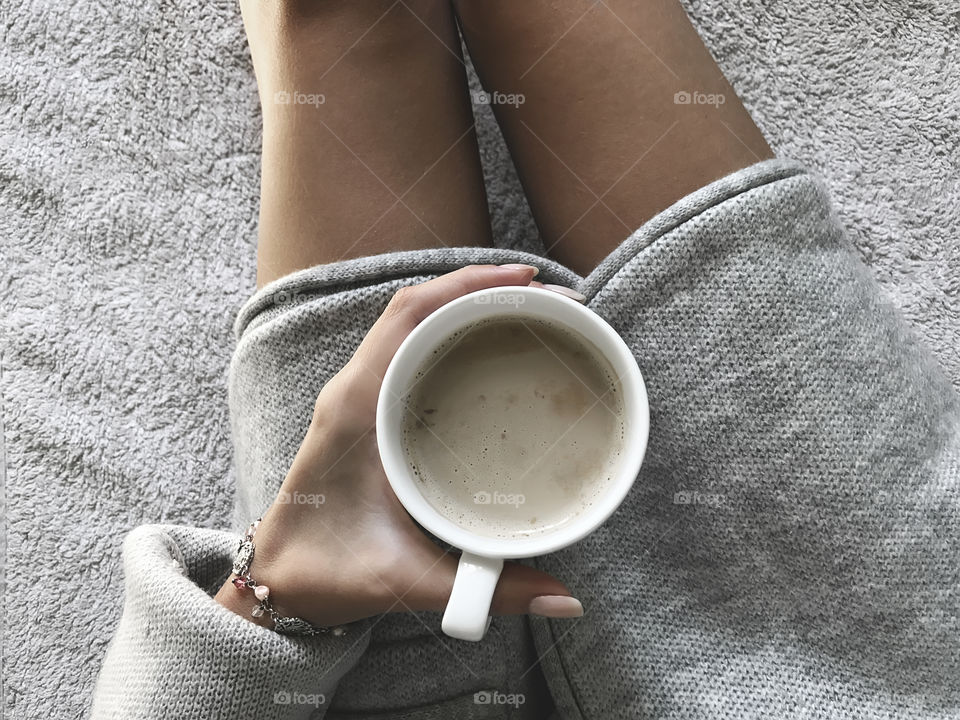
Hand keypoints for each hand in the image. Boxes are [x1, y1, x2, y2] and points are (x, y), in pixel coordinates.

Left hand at [215, 264, 583, 628]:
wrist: (280, 581)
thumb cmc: (329, 570)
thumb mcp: (410, 580)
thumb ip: (491, 589)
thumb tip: (567, 599)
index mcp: (356, 408)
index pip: (409, 316)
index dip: (467, 285)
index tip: (525, 281)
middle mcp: (354, 388)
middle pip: (417, 306)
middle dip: (483, 288)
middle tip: (550, 299)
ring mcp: (356, 393)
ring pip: (411, 320)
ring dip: (465, 303)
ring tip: (528, 309)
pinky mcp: (363, 406)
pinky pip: (407, 346)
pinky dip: (448, 329)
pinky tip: (487, 343)